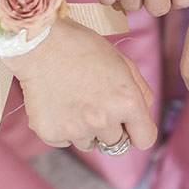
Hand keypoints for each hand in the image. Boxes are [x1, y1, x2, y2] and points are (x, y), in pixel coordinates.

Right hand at [3, 17, 157, 151]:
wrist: (43, 45)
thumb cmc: (86, 49)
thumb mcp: (124, 64)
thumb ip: (140, 92)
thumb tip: (142, 115)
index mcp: (127, 103)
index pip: (145, 139)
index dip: (140, 132)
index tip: (132, 127)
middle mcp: (103, 121)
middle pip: (116, 143)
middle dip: (111, 128)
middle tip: (98, 104)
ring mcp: (76, 130)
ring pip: (89, 143)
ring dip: (87, 129)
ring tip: (76, 100)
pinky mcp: (50, 133)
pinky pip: (65, 141)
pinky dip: (63, 128)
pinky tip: (60, 104)